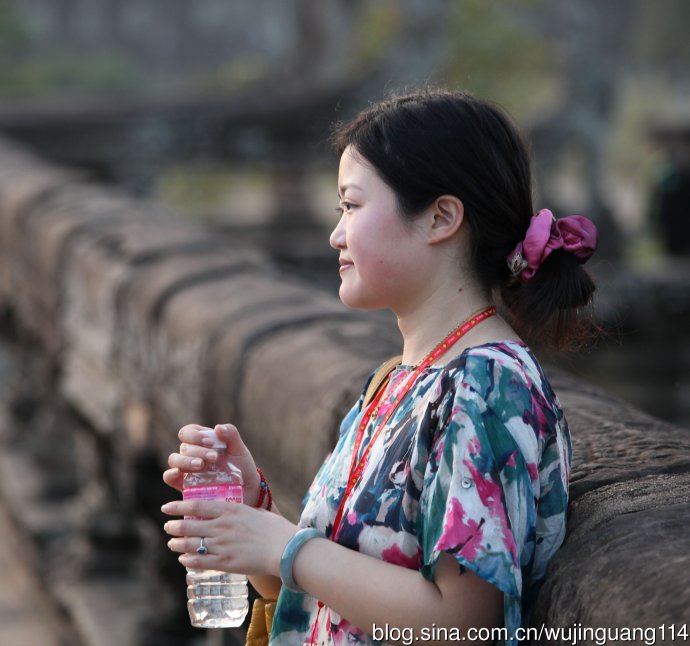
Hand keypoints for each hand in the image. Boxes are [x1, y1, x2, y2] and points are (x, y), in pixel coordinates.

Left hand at [162, 499, 297, 576]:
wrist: (284, 549)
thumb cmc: (274, 528)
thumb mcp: (254, 512)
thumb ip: (238, 513)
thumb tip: (229, 512)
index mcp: (230, 510)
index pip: (197, 506)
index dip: (178, 506)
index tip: (167, 507)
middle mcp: (222, 526)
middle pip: (190, 525)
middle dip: (174, 526)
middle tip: (168, 526)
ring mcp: (222, 545)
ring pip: (191, 544)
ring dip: (178, 544)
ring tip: (172, 543)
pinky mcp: (225, 563)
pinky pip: (200, 562)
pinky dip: (188, 560)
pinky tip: (184, 559)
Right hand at [163, 423, 262, 505]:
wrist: (246, 491)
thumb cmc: (241, 467)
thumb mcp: (239, 450)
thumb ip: (231, 435)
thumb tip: (218, 427)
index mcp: (202, 442)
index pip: (188, 432)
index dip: (195, 435)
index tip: (209, 442)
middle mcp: (192, 454)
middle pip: (184, 447)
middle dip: (198, 450)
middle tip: (214, 457)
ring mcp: (187, 470)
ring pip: (174, 460)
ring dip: (186, 460)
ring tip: (201, 465)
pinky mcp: (184, 485)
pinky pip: (169, 477)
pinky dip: (170, 474)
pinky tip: (178, 472)